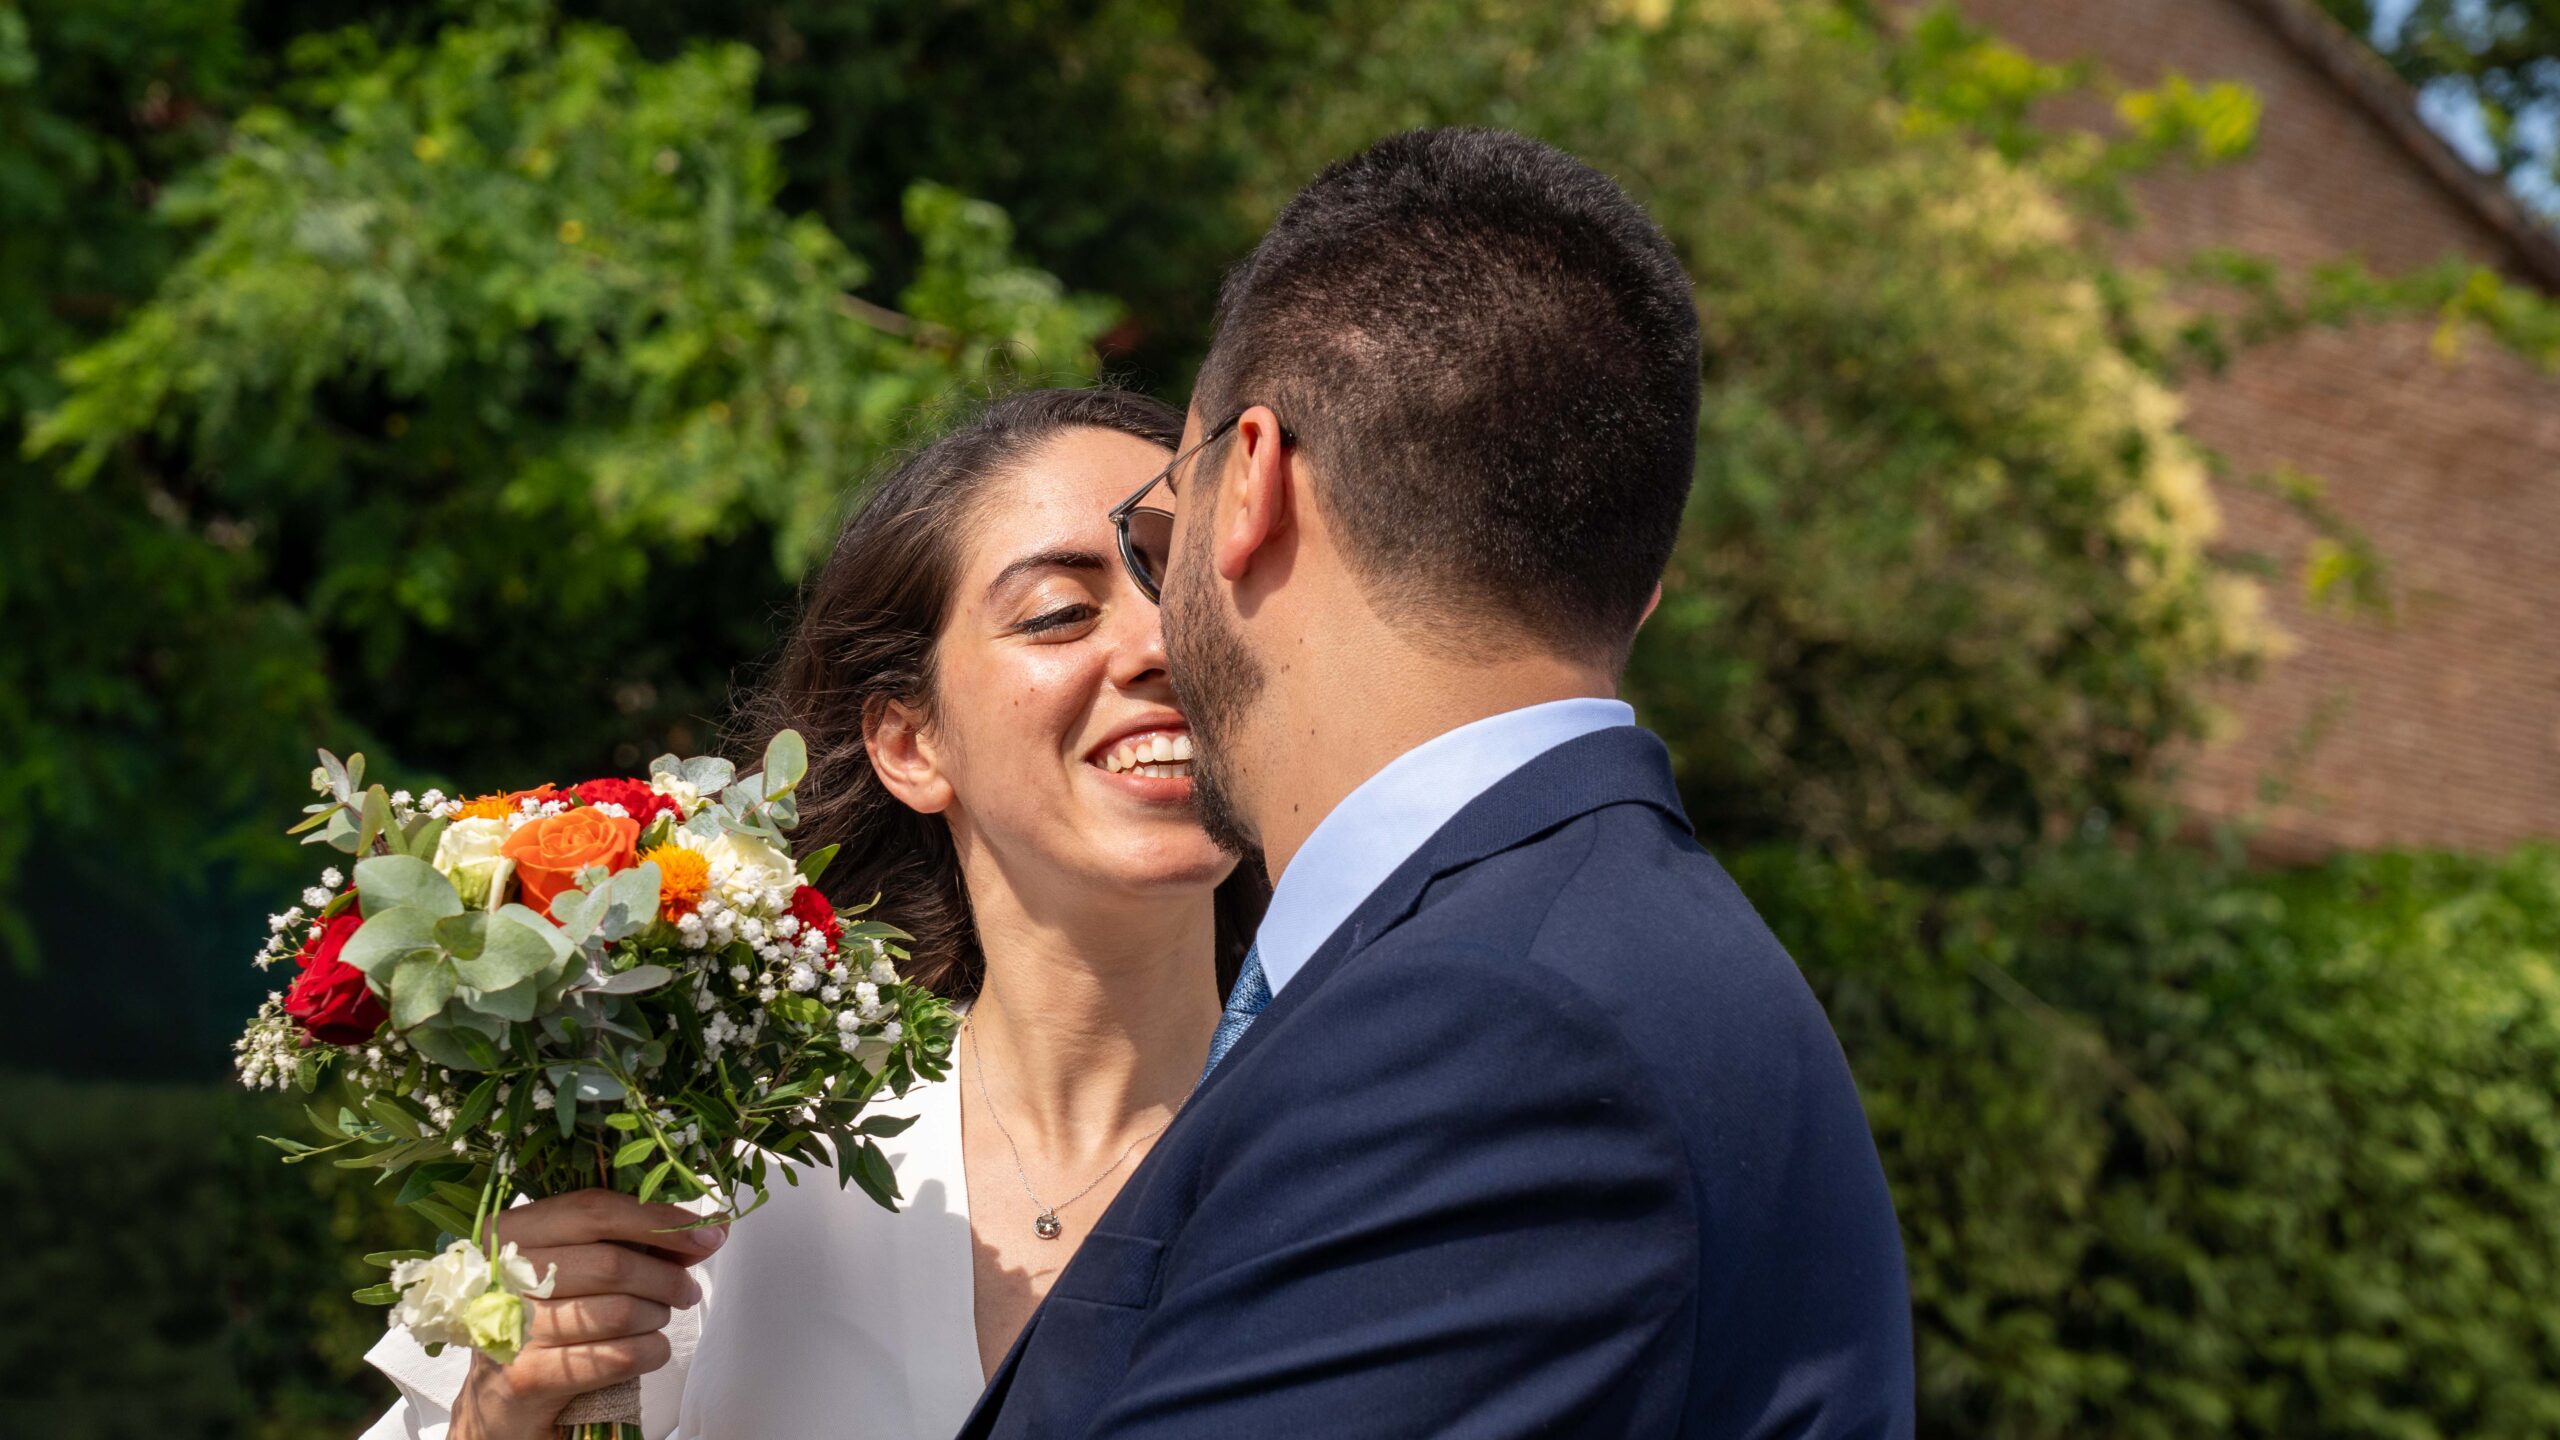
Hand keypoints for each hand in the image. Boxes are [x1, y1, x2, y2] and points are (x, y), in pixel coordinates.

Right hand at [447, 1189, 726, 1439]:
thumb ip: (638, 1243)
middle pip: (612, 1263)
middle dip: (666, 1279)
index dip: (658, 1220)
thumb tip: (712, 1230)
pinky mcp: (526, 1378)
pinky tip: (651, 1350)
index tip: (708, 1234)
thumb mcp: (580, 1269)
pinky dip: (650, 1352)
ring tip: (658, 1320)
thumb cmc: (548, 1320)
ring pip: (619, 1312)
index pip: (594, 1210)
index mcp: (510, 1232)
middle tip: (686, 1292)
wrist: (500, 1402)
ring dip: (657, 1317)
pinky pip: (615, 1357)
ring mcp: (511, 1329)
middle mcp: (501, 1275)